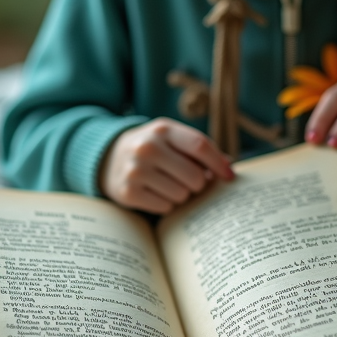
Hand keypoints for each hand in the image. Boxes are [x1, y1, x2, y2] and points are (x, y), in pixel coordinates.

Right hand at [99, 118, 233, 214]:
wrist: (108, 158)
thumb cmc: (152, 148)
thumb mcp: (171, 138)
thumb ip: (199, 149)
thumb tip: (228, 169)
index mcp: (163, 129)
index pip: (200, 146)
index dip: (218, 163)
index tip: (229, 177)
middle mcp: (147, 147)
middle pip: (195, 177)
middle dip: (198, 183)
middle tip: (188, 180)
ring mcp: (136, 170)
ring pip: (182, 195)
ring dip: (181, 194)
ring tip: (167, 184)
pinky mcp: (128, 192)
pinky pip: (166, 207)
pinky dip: (166, 204)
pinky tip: (155, 192)